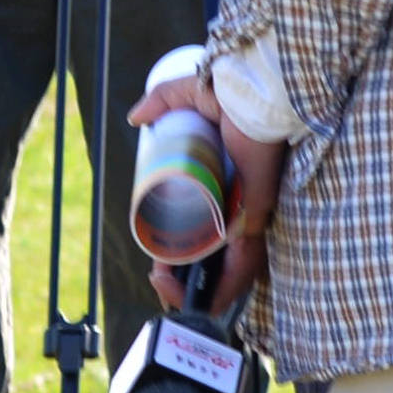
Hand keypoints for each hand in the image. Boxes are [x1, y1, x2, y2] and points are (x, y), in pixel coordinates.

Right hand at [131, 62, 282, 311]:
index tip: (161, 266)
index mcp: (228, 187)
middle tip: (161, 282)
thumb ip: (163, 101)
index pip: (206, 231)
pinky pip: (243, 263)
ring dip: (197, 289)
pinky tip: (201, 302)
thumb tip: (136, 118)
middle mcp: (242, 206)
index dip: (180, 252)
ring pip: (227, 268)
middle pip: (214, 256)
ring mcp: (250, 214)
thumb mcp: (191, 98)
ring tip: (169, 294)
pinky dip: (224, 286)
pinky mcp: (254, 218)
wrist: (256, 91)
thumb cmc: (235, 90)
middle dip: (184, 279)